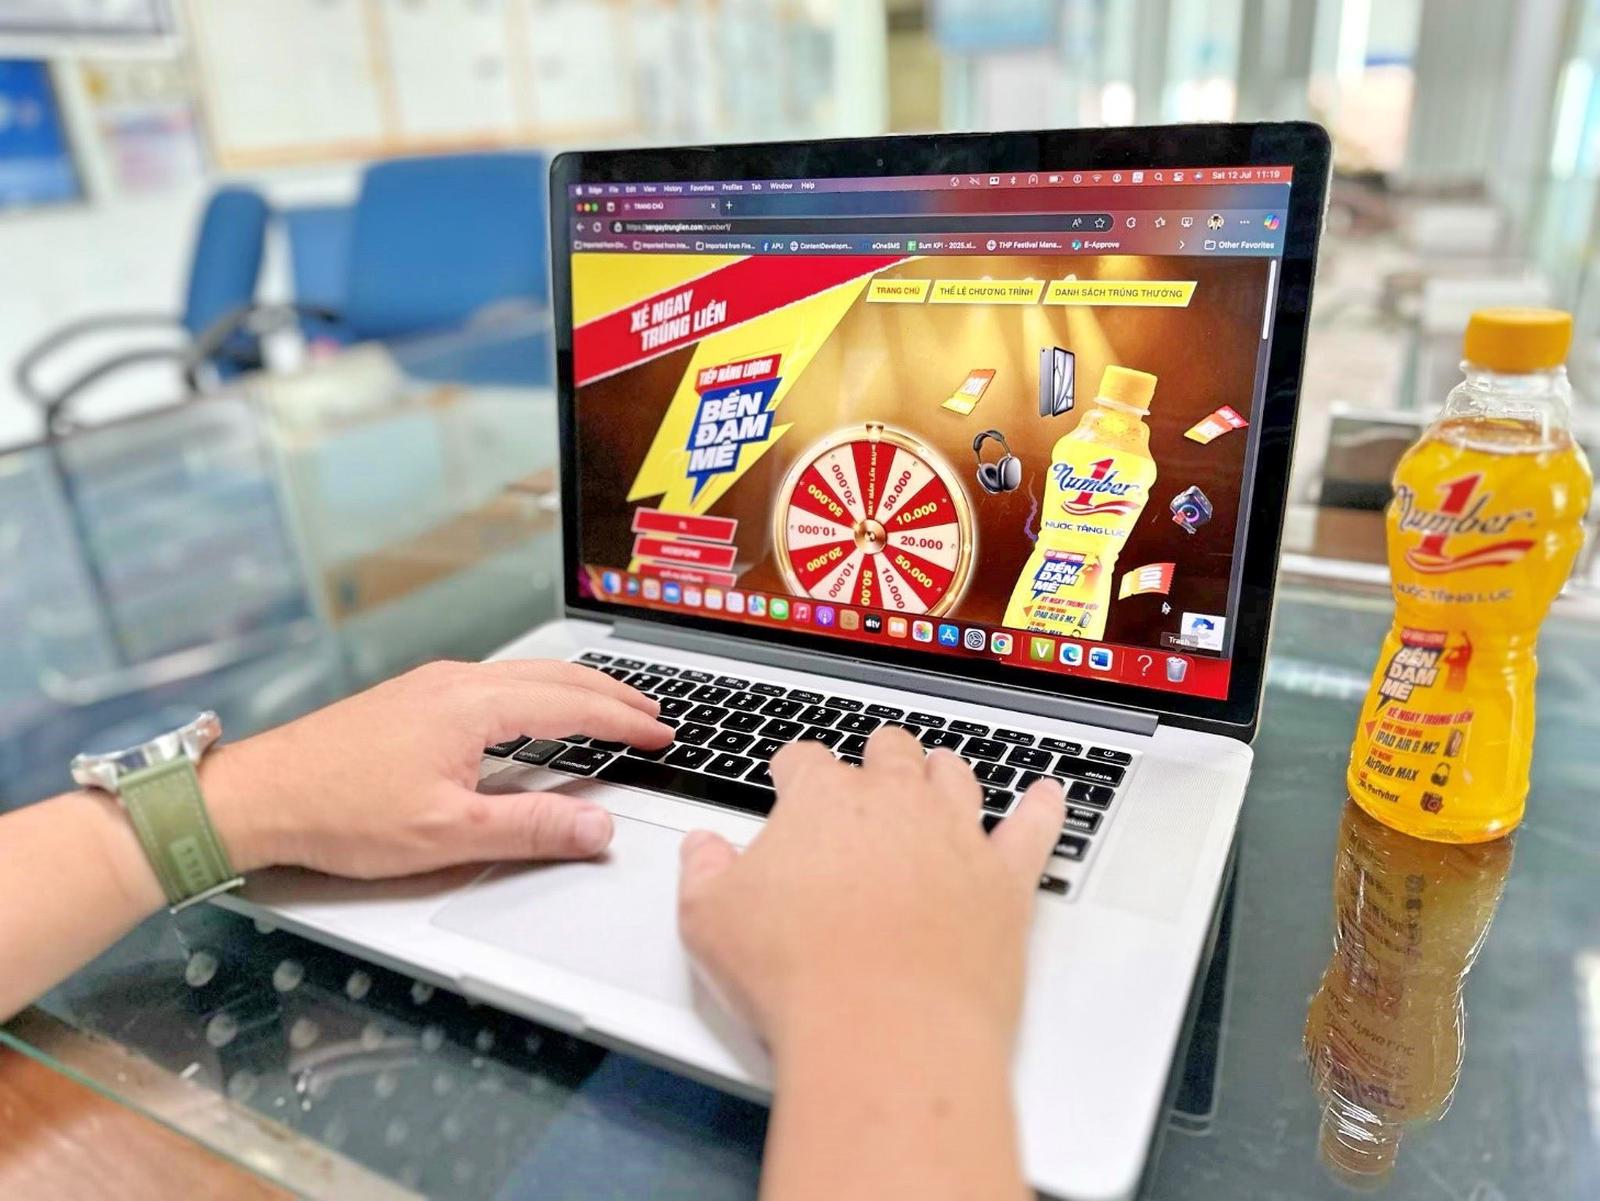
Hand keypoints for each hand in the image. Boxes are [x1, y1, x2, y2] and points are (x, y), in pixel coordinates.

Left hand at [204, 660, 671, 877]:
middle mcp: (457, 682)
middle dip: (613, 696)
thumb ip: (532, 828)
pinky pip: (498, 682)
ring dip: (577, 690)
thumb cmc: (341, 813)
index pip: (574, 703)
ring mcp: (433, 685)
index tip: (663, 735)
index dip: (625, 721)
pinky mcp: (414, 698)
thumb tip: (597, 828)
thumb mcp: (448, 834)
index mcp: (473, 705)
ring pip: (526, 675)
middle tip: (654, 717)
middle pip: (556, 677)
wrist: (258, 796)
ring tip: (611, 710)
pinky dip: (540, 692)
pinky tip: (540, 711)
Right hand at [676, 726, 1064, 1052]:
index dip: (794, 770)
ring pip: (956, 778)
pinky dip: (1044, 809)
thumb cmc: (798, 977)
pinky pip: (1034, 828)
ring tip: (939, 775)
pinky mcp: (1005, 881)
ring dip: (944, 773)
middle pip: (889, 753)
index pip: (805, 761)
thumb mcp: (708, 922)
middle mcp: (894, 803)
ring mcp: (956, 836)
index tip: (790, 779)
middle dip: (876, 757)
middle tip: (870, 770)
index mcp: (821, 800)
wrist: (886, 1030)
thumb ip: (703, 874)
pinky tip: (1049, 797)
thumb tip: (703, 850)